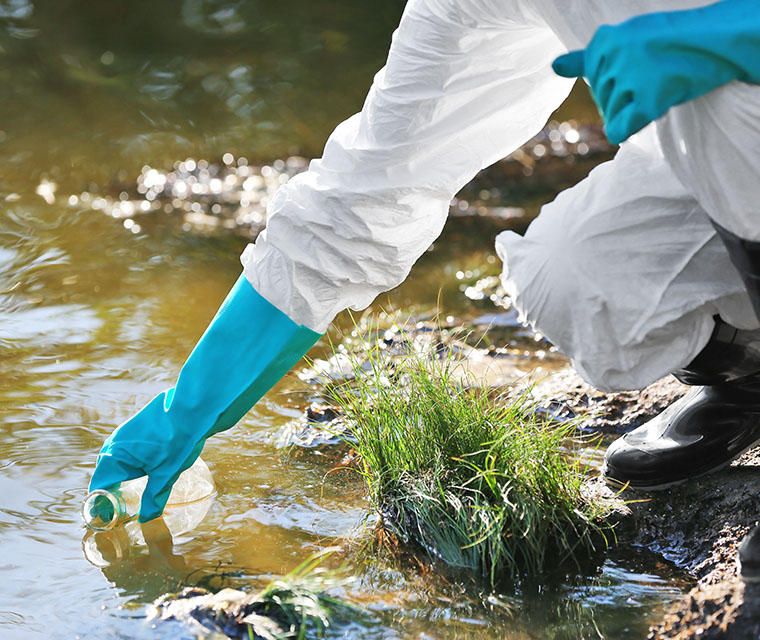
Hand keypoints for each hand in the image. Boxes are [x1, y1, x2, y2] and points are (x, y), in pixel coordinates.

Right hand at [89, 392, 204, 521]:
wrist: (193, 407)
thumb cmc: (178, 440)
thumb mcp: (166, 474)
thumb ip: (153, 497)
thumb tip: (146, 519)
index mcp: (115, 456)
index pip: (99, 486)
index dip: (101, 504)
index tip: (105, 519)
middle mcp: (115, 443)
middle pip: (106, 473)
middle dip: (110, 491)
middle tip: (118, 509)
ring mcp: (125, 432)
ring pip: (116, 459)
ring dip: (120, 475)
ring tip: (127, 492)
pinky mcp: (137, 426)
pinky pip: (127, 449)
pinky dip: (130, 462)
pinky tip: (142, 469)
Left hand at [553, 1, 759, 143]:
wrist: (719, 39)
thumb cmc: (670, 40)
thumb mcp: (627, 38)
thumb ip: (590, 56)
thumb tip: (553, 67)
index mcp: (604, 40)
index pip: (593, 80)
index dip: (619, 79)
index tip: (644, 62)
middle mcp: (612, 57)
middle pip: (602, 100)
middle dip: (626, 96)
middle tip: (657, 74)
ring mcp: (630, 78)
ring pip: (610, 116)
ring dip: (634, 110)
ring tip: (662, 83)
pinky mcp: (648, 99)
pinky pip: (619, 130)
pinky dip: (629, 129)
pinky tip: (651, 109)